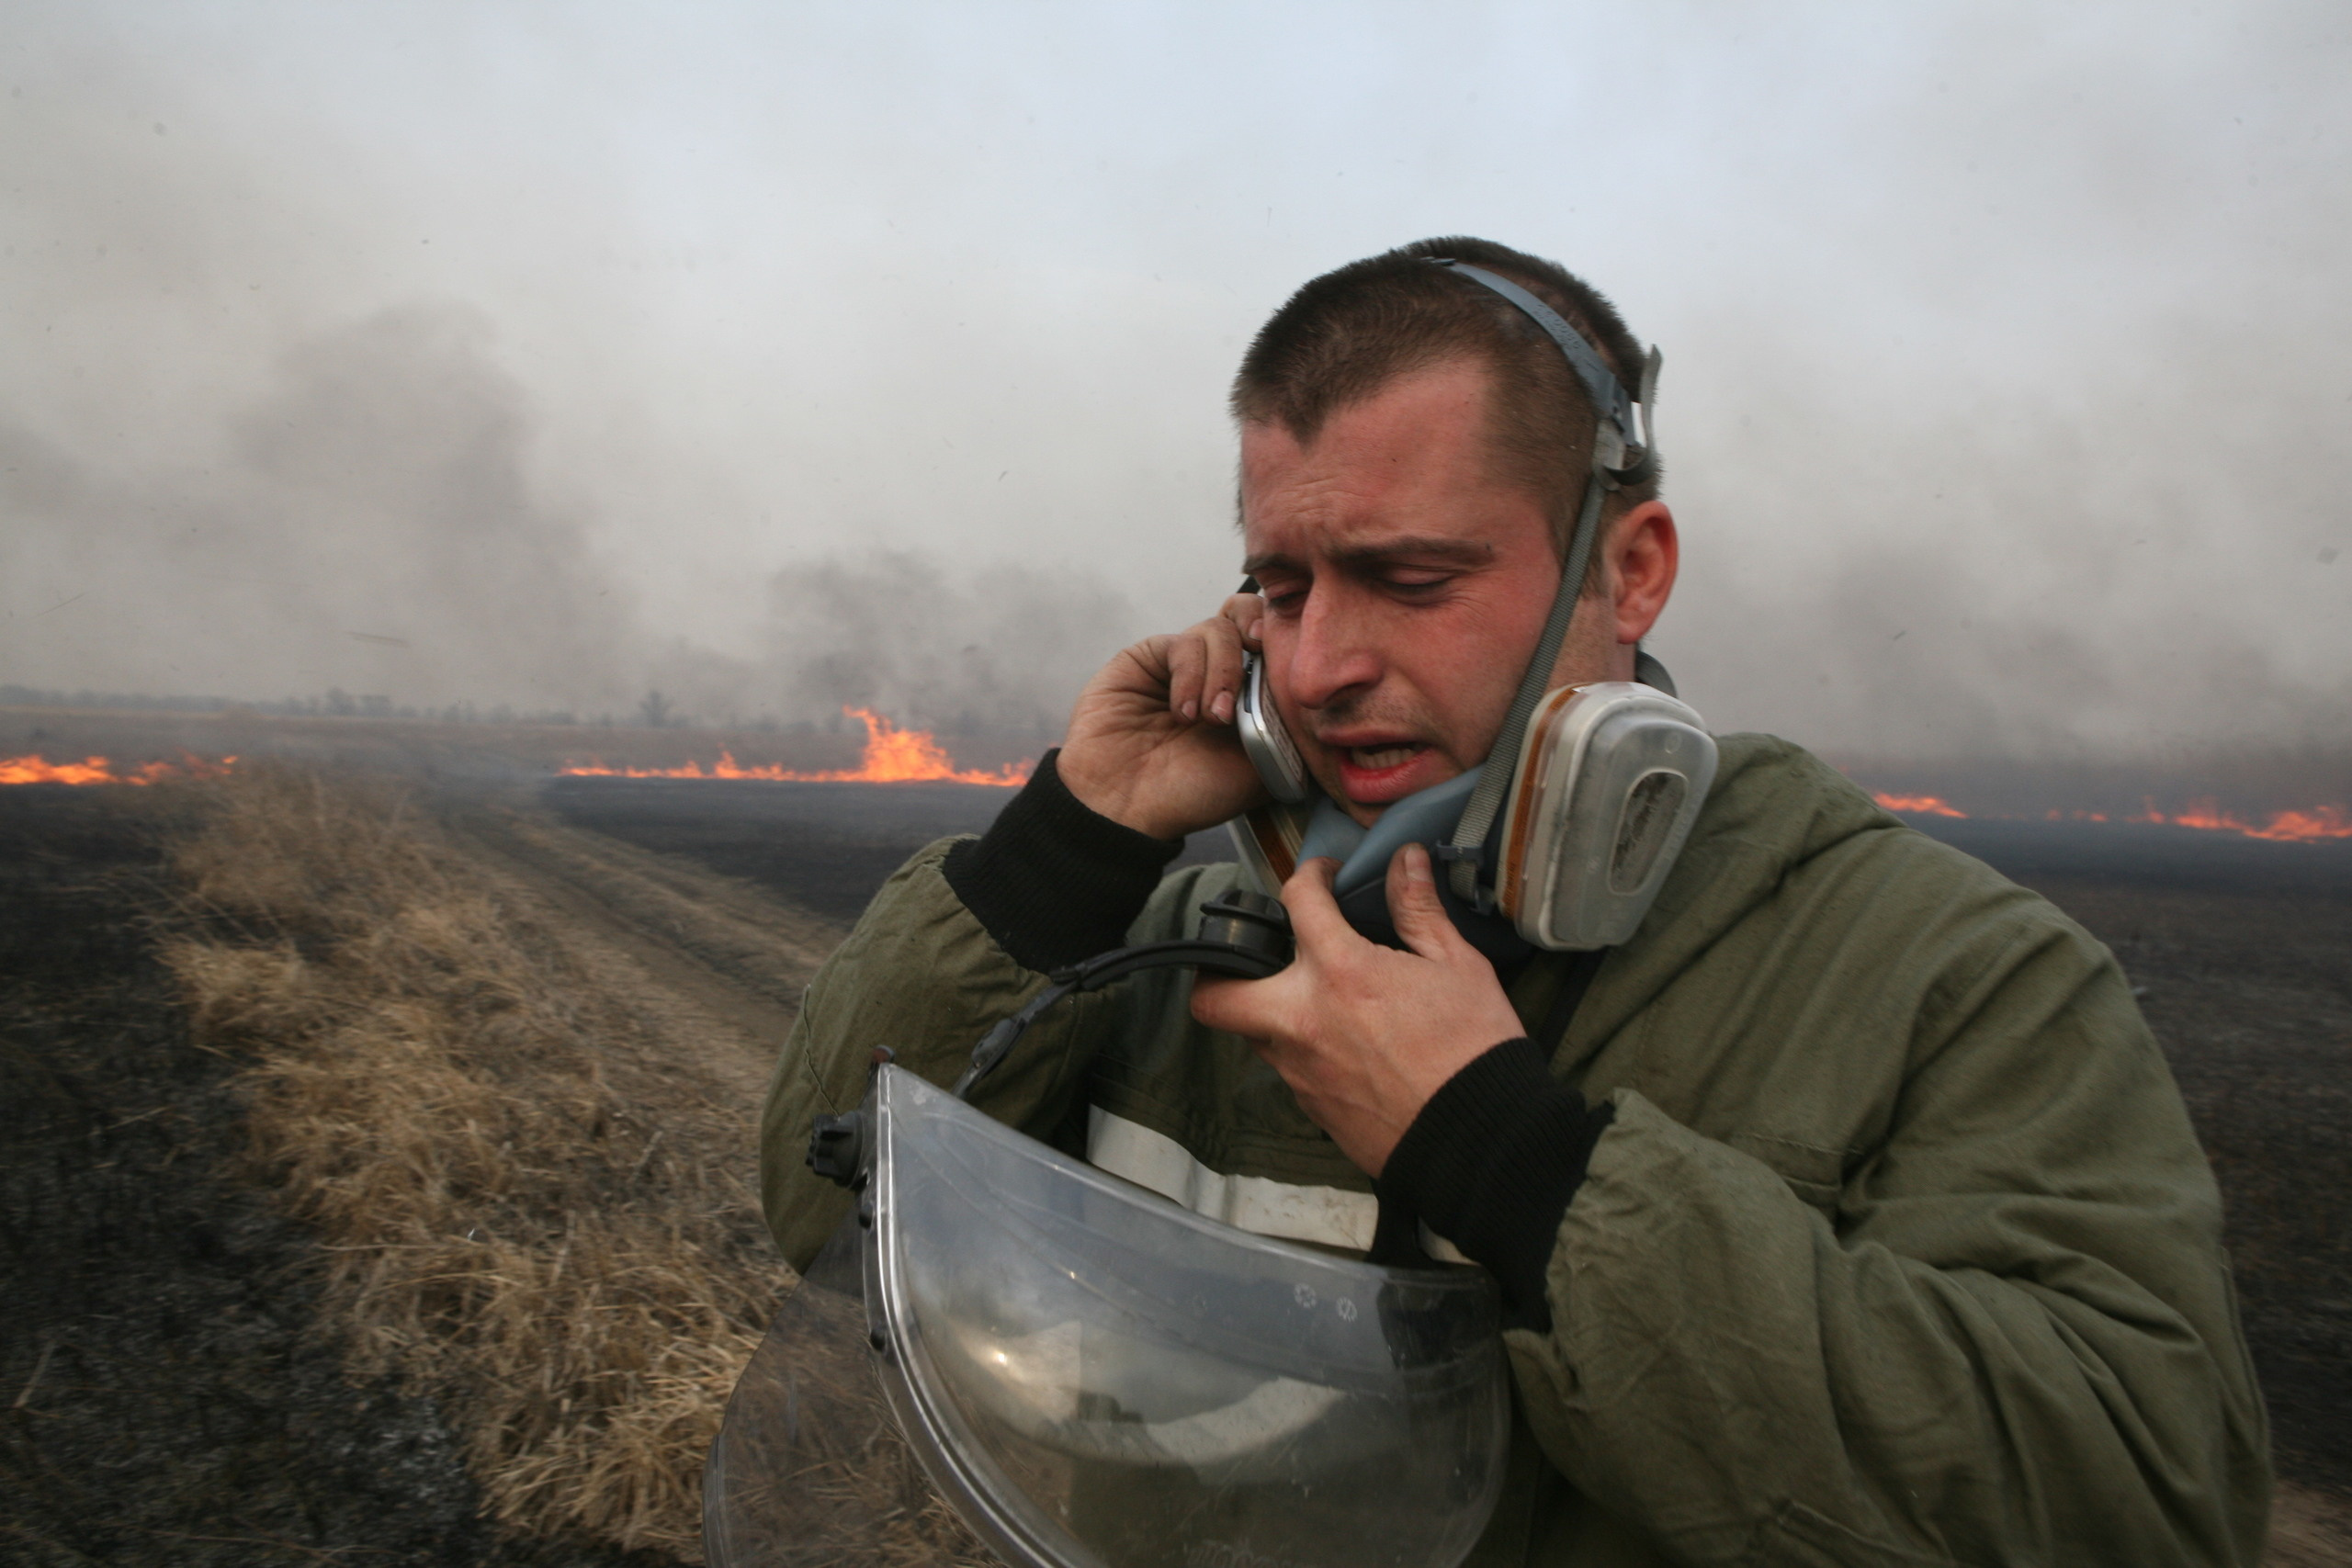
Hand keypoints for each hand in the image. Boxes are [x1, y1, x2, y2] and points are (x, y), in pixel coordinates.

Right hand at [1059, 593, 1269, 839]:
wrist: (1128, 808)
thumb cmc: (1192, 794)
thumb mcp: (1258, 772)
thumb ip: (1286, 732)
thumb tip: (1311, 694)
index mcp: (1249, 693)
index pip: (1276, 642)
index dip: (1285, 638)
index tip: (1288, 659)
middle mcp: (1218, 670)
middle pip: (1248, 613)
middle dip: (1259, 628)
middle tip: (1258, 652)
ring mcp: (1184, 662)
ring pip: (1218, 628)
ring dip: (1221, 671)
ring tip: (1211, 718)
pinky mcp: (1148, 656)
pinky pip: (1182, 643)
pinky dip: (1190, 674)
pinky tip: (1184, 712)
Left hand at [1189, 843, 1524, 1176]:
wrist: (1480, 1141)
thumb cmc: (1474, 1051)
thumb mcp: (1458, 967)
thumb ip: (1419, 910)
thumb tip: (1405, 862)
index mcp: (1341, 974)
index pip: (1295, 902)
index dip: (1308, 876)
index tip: (1323, 878)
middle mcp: (1303, 1022)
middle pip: (1215, 994)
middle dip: (1222, 969)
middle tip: (1264, 953)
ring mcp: (1300, 1071)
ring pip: (1251, 1033)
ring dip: (1269, 1009)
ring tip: (1316, 997)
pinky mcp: (1311, 1109)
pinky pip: (1287, 1069)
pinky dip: (1303, 1049)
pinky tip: (1346, 1043)